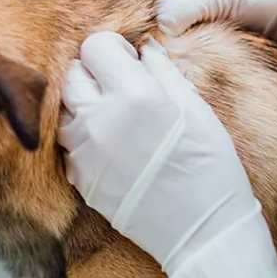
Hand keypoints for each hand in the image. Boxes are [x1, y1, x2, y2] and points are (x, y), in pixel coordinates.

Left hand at [59, 31, 266, 273]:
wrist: (202, 230)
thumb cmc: (210, 167)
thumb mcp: (197, 110)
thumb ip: (164, 73)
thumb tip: (144, 51)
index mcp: (135, 94)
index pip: (95, 47)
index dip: (113, 50)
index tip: (128, 62)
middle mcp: (101, 119)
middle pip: (72, 75)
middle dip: (94, 75)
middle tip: (121, 88)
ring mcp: (85, 151)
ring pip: (65, 111)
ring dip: (85, 107)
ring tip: (116, 119)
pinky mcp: (80, 179)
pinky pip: (69, 146)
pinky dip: (85, 140)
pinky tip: (114, 149)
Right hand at [82, 0, 276, 101]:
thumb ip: (183, 7)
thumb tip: (158, 29)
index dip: (84, 3)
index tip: (76, 36)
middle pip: (107, 1)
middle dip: (99, 30)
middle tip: (87, 63)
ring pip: (126, 23)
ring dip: (121, 46)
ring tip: (108, 75)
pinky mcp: (176, 21)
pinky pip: (148, 38)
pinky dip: (142, 54)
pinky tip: (135, 77)